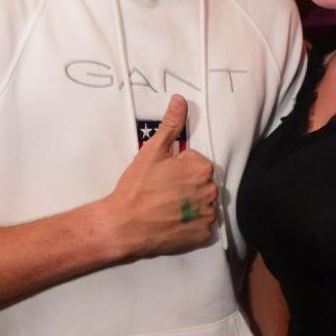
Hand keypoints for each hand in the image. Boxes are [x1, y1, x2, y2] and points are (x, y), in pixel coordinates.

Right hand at [101, 95, 217, 259]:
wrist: (124, 225)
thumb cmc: (137, 188)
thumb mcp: (152, 150)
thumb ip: (171, 124)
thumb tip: (180, 100)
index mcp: (202, 168)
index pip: (195, 160)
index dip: (177, 166)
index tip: (161, 175)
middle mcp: (211, 191)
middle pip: (201, 181)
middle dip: (185, 183)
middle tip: (162, 190)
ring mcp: (207, 215)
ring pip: (202, 202)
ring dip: (189, 202)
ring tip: (165, 206)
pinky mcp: (202, 234)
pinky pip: (200, 223)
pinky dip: (189, 222)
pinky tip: (171, 220)